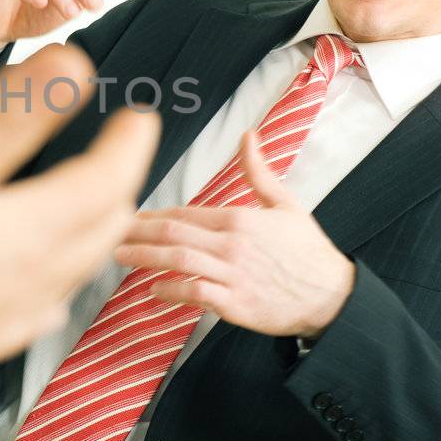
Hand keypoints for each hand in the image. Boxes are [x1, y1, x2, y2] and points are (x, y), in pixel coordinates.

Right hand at [0, 43, 159, 408]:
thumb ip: (10, 118)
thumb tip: (72, 70)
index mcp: (39, 229)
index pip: (111, 179)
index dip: (131, 143)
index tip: (138, 117)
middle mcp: (41, 274)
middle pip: (105, 225)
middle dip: (120, 181)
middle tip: (119, 150)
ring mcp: (16, 311)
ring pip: (81, 263)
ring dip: (96, 225)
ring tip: (88, 199)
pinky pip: (46, 297)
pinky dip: (59, 268)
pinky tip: (40, 271)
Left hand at [113, 131, 355, 338]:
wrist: (332, 297)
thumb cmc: (308, 252)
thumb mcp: (287, 205)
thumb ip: (259, 172)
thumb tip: (247, 135)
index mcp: (240, 218)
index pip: (185, 212)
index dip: (153, 214)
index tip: (128, 213)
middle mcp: (232, 244)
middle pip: (173, 233)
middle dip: (138, 231)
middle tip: (108, 230)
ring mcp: (232, 275)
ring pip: (178, 260)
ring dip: (144, 257)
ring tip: (119, 255)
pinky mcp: (235, 304)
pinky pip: (195, 294)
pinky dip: (171, 290)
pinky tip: (153, 289)